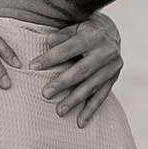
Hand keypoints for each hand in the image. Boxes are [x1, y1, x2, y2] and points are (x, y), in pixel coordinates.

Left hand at [39, 11, 121, 125]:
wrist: (111, 32)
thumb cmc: (84, 29)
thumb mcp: (74, 26)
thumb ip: (62, 34)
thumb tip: (47, 41)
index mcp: (93, 36)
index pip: (69, 48)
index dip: (51, 57)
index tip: (33, 67)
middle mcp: (106, 51)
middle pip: (82, 70)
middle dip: (63, 83)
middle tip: (45, 94)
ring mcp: (112, 67)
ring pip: (92, 86)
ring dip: (75, 100)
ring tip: (59, 111)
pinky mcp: (114, 79)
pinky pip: (102, 96)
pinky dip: (90, 110)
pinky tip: (80, 122)